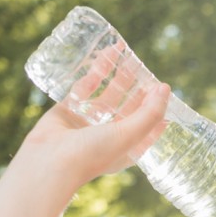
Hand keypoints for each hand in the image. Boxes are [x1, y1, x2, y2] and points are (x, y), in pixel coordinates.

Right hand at [14, 70, 169, 189]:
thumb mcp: (130, 134)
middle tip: (144, 67)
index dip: (157, 109)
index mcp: (126, 148)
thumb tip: (165, 88)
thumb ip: (150, 113)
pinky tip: (103, 58)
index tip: (163, 89)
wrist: (49, 161)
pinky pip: (83, 89)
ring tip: (124, 55)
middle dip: (136, 88)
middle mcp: (108, 136)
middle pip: (127, 107)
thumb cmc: (93, 154)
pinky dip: (92, 75)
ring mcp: (87, 124)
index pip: (148, 127)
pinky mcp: (68, 111)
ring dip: (115, 76)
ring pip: (106, 95)